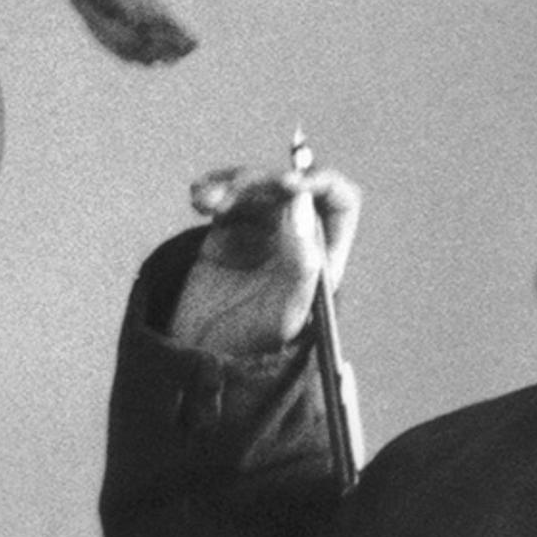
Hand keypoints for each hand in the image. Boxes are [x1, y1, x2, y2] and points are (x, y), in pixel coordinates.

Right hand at [171, 156, 362, 356]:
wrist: (203, 354)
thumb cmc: (253, 342)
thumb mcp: (285, 312)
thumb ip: (301, 262)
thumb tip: (301, 205)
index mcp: (323, 254)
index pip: (339, 202)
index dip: (320, 183)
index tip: (288, 184)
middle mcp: (296, 236)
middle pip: (289, 186)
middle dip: (260, 182)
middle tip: (231, 192)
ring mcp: (262, 229)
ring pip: (255, 185)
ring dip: (230, 184)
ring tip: (204, 201)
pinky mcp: (230, 227)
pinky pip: (226, 195)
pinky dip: (212, 190)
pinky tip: (198, 199)